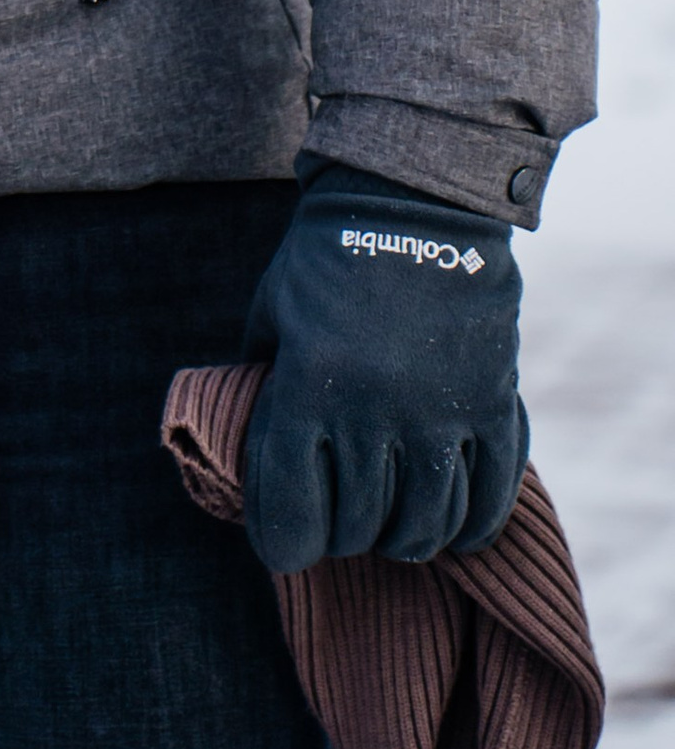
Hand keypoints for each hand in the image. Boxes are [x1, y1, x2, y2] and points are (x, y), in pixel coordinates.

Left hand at [241, 166, 526, 573]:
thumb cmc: (324, 261)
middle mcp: (373, 409)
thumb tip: (255, 457)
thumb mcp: (272, 316)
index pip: (290, 510)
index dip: (282, 543)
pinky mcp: (492, 405)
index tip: (284, 546)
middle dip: (344, 538)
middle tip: (343, 526)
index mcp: (309, 386)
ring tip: (393, 529)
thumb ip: (264, 386)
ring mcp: (439, 411)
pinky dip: (472, 527)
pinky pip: (490, 497)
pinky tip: (455, 531)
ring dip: (405, 540)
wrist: (412, 202)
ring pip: (425, 526)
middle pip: (358, 527)